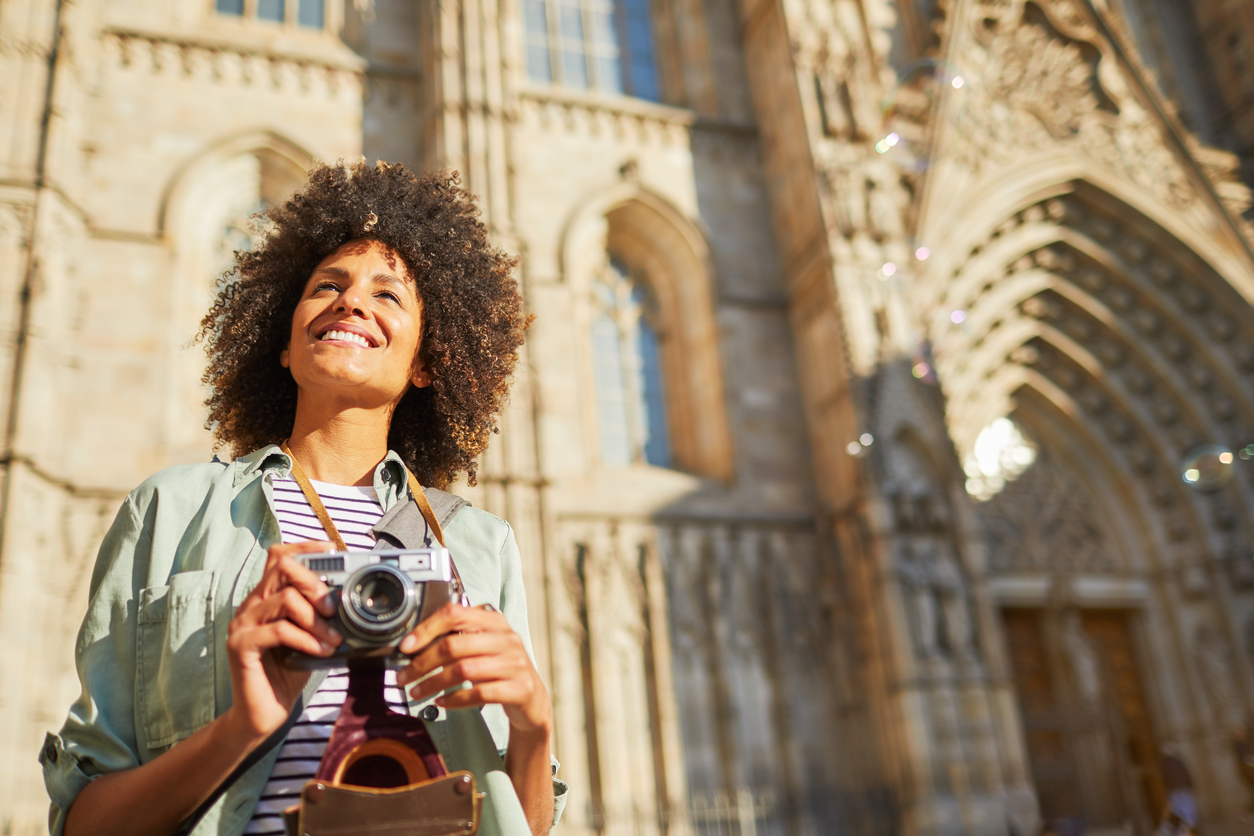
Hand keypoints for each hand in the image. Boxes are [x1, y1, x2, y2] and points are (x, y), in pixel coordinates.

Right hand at [223, 541, 343, 742]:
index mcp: (265, 599)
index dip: (305, 547)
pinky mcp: (241, 646)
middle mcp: (250, 606)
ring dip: (317, 620)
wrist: (261, 715)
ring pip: (285, 600)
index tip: (333, 550)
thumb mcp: (309, 638)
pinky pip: (279, 631)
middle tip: (333, 608)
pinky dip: (306, 639)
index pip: (279, 557)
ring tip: (334, 639)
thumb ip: (319, 617)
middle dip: (315, 583)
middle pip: (282, 569)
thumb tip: (350, 599)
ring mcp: (242, 625)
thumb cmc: (286, 674)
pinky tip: (321, 651)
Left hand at [396, 604, 551, 734]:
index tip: (406, 646)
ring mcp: (515, 663)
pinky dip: (455, 699)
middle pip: (454, 645)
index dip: (427, 628)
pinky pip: (480, 693)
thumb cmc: (499, 670)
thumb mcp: (483, 647)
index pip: (455, 613)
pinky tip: (442, 702)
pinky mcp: (519, 688)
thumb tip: (413, 646)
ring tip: (416, 692)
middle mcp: (506, 638)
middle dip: (422, 663)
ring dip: (433, 683)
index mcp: (494, 621)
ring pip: (463, 669)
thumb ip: (457, 640)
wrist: (532, 700)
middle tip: (403, 677)